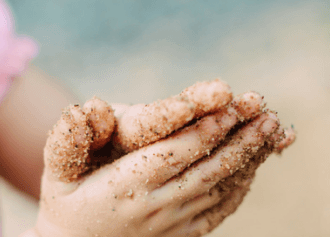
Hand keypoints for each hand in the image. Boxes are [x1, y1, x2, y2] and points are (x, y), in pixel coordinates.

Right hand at [31, 80, 294, 236]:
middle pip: (208, 169)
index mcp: (126, 186)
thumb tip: (89, 104)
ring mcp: (172, 225)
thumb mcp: (57, 175)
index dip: (205, 130)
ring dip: (248, 160)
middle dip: (240, 140)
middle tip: (267, 114)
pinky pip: (218, 211)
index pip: (175, 154)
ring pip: (219, 189)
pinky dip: (240, 187)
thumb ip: (68, 141)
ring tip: (272, 132)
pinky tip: (254, 167)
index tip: (231, 107)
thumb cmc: (64, 205)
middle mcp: (155, 207)